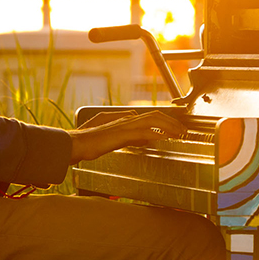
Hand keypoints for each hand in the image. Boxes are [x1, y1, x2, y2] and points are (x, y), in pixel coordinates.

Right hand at [68, 110, 185, 162]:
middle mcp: (125, 119)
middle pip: (154, 115)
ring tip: (180, 133)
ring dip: (169, 126)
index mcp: (123, 119)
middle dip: (171, 122)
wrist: (74, 143)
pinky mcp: (121, 134)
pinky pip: (143, 132)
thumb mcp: (112, 138)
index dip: (164, 121)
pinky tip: (165, 138)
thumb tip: (144, 139)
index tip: (175, 128)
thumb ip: (129, 137)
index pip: (149, 116)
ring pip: (152, 121)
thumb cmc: (88, 142)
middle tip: (183, 130)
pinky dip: (156, 134)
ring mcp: (124, 125)